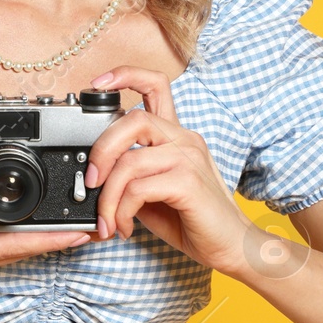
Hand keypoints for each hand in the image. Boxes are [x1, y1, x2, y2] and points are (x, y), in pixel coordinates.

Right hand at [0, 137, 92, 322]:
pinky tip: (13, 232)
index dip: (52, 239)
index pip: (15, 245)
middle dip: (55, 240)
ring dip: (34, 242)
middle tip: (86, 227)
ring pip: (7, 254)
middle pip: (21, 250)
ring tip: (62, 228)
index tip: (82, 232)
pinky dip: (9, 243)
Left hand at [82, 66, 253, 273]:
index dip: (125, 76)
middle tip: (91, 182)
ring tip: (107, 221)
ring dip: (107, 197)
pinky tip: (125, 227)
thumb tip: (91, 179)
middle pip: (133, 119)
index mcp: (175, 135)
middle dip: (101, 150)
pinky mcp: (188, 183)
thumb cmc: (193, 220)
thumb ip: (129, 177)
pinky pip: (138, 189)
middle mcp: (184, 139)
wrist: (231, 247)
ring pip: (129, 162)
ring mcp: (188, 158)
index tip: (97, 84)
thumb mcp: (153, 192)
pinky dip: (121, 212)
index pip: (155, 85)